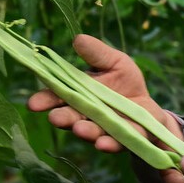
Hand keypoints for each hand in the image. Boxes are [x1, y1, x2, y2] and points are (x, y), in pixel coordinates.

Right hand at [27, 34, 181, 153]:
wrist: (150, 109)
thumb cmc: (127, 83)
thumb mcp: (116, 62)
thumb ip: (98, 53)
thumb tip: (79, 38)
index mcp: (79, 95)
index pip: (57, 97)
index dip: (44, 100)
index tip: (33, 104)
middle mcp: (86, 116)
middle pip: (71, 117)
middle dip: (62, 117)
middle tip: (55, 117)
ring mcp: (104, 129)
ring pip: (91, 131)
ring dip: (84, 131)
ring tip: (79, 129)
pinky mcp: (124, 139)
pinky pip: (115, 143)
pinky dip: (108, 144)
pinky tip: (102, 144)